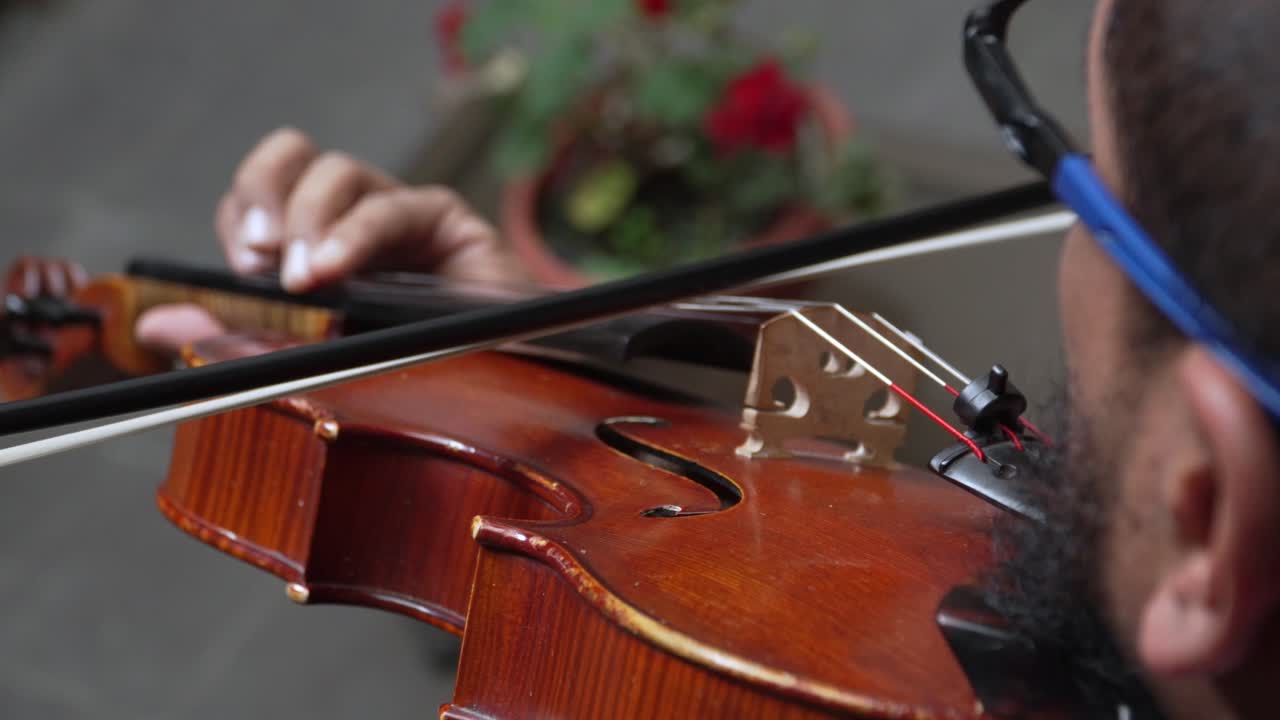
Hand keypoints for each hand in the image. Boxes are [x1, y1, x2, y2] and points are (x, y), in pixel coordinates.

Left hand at [137, 127, 524, 352]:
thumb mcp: (312, 363)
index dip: (242, 215)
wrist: (515, 396)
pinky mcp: (446, 221)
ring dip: (310, 219)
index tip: (239, 266)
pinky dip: (357, 234)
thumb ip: (242, 342)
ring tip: (305, 277)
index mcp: (317, 254)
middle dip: (264, 192)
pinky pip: (394, 206)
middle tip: (260, 254)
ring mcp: (400, 218)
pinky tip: (338, 268)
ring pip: (338, 171)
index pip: (260, 201)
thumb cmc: (419, 387)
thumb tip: (155, 323)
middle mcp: (354, 225)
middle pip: (292, 158)